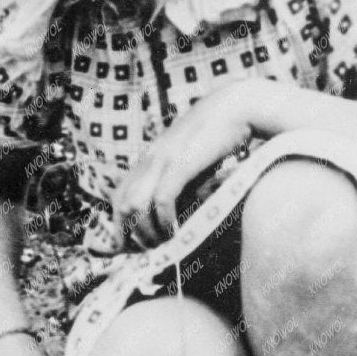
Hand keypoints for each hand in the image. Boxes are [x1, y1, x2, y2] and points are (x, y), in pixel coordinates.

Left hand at [113, 80, 258, 250]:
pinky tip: (175, 231)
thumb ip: (182, 180)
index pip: (120, 194)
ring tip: (164, 243)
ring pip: (136, 205)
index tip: (131, 245)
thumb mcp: (193, 158)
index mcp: (151, 157)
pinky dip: (164, 220)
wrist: (236, 106)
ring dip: (148, 231)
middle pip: (123, 204)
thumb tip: (180, 210)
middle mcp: (150, 158)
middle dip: (132, 233)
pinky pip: (161, 199)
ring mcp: (163, 159)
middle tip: (151, 249)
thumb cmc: (220, 135)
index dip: (120, 223)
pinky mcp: (180, 163)